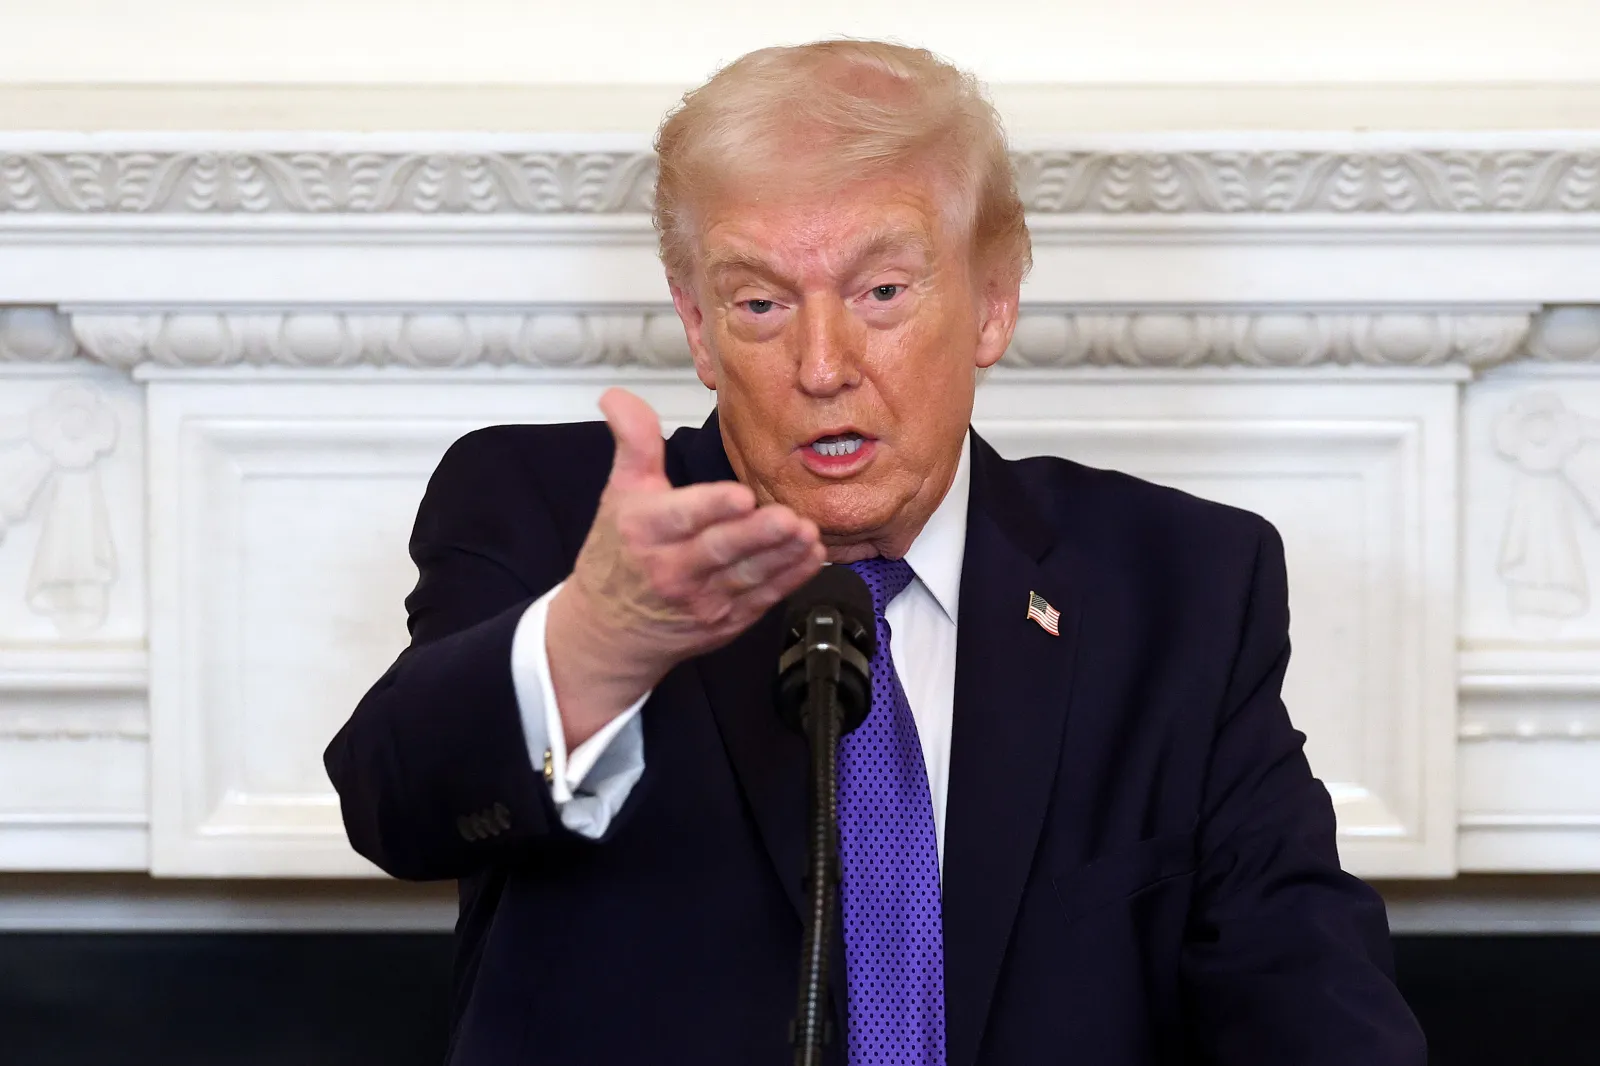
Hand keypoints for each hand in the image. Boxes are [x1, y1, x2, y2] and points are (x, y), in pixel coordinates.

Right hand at [546, 388, 824, 746]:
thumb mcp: (619, 493)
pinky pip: (762, 599)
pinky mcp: (726, 620)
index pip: (682, 517)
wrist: (609, 632)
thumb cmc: (618, 555)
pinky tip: (810, 557)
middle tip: (789, 518)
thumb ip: (633, 441)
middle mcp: (673, 569)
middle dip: (757, 536)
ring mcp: (702, 600)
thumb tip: (617, 395)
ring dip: (782, 556)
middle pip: (721, 550)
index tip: (741, 495)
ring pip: (748, 576)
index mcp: (646, 531)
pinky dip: (789, 580)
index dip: (712, 507)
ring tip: (808, 534)